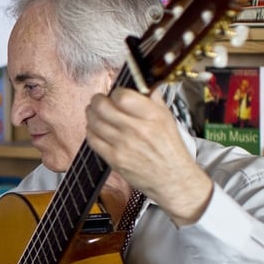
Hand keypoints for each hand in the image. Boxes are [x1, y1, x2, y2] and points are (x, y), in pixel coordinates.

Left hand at [85, 87, 212, 225]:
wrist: (172, 179)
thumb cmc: (170, 149)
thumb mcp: (168, 119)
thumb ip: (153, 100)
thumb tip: (142, 85)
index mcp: (152, 116)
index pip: (122, 96)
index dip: (116, 92)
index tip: (116, 94)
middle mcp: (136, 129)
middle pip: (103, 107)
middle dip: (97, 100)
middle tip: (98, 100)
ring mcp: (123, 145)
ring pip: (94, 122)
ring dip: (91, 114)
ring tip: (94, 112)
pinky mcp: (114, 159)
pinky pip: (93, 140)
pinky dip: (91, 131)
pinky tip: (95, 128)